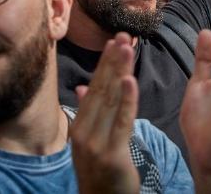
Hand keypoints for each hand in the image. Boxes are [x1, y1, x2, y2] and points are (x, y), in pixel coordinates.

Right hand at [70, 34, 139, 193]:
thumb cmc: (101, 174)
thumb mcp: (89, 144)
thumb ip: (88, 115)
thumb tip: (82, 88)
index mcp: (79, 128)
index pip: (93, 89)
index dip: (104, 64)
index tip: (114, 41)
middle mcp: (83, 134)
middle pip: (101, 90)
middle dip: (113, 62)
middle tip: (123, 36)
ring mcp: (95, 145)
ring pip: (110, 101)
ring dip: (120, 72)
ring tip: (127, 48)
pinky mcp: (112, 155)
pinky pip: (121, 122)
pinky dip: (127, 100)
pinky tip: (131, 81)